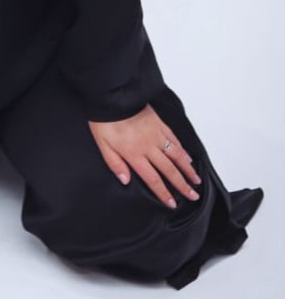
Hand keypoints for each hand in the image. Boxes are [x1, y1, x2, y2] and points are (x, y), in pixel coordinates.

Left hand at [88, 104, 202, 208]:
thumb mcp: (103, 144)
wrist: (113, 96)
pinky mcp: (159, 123)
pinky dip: (183, 150)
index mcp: (135, 154)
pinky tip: (187, 157)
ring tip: (196, 180)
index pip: (153, 179)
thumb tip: (125, 180)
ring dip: (188, 169)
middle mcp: (149, 146)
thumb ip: (115, 164)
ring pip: (176, 155)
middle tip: (192, 195)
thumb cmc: (105, 119)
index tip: (172, 203)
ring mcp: (156, 134)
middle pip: (169, 170)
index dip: (164, 193)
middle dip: (182, 185)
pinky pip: (174, 139)